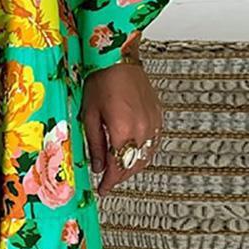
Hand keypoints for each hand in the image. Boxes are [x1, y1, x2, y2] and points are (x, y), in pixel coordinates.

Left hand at [81, 60, 162, 199]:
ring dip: (132, 167)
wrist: (118, 59)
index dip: (110, 182)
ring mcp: (153, 124)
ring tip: (118, 169)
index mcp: (123, 131)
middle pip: (133, 165)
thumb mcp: (89, 114)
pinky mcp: (158, 117)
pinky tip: (133, 153)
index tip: (102, 189)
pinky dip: (143, 153)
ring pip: (146, 157)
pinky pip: (153, 144)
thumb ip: (94, 143)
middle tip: (107, 181)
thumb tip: (97, 166)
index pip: (118, 168)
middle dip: (120, 176)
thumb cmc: (100, 81)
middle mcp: (142, 130)